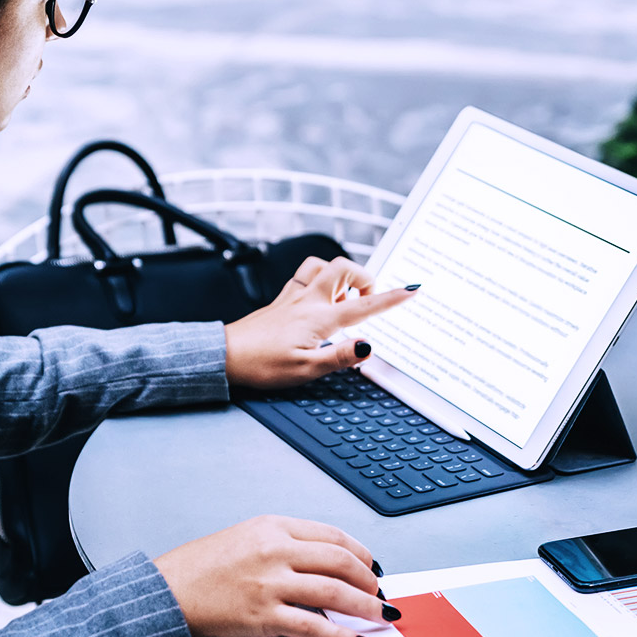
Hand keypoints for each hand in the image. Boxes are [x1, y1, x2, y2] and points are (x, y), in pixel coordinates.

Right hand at [153, 515, 391, 636]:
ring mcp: (270, 583)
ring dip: (366, 607)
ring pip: (334, 593)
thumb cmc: (203, 565)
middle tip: (380, 593)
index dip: (361, 553)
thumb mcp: (248, 536)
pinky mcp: (264, 616)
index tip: (372, 566)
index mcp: (273, 526)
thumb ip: (286, 544)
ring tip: (381, 616)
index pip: (332, 535)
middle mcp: (274, 550)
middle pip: (340, 561)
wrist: (170, 588)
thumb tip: (327, 563)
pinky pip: (314, 627)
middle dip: (369, 580)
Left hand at [224, 256, 418, 389]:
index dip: (391, 298)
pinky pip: (304, 276)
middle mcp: (307, 301)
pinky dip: (318, 280)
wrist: (225, 355)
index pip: (363, 306)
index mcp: (319, 319)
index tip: (412, 289)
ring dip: (338, 275)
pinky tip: (318, 299)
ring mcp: (292, 297)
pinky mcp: (280, 300)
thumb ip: (339, 358)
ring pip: (320, 266)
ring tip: (344, 298)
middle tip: (367, 299)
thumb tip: (368, 346)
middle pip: (342, 267)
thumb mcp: (305, 370)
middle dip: (363, 277)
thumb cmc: (262, 365)